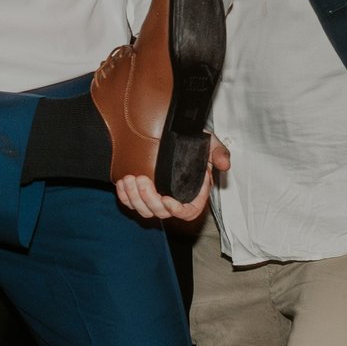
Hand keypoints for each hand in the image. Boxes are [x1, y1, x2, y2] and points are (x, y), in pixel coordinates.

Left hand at [113, 138, 229, 222]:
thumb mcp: (209, 143)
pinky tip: (122, 182)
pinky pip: (131, 202)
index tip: (167, 200)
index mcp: (194, 192)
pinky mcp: (141, 192)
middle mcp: (175, 197)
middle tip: (141, 179)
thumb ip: (218, 153)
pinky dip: (124, 196)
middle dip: (149, 199)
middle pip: (162, 212)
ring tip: (130, 178)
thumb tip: (224, 164)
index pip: (188, 212)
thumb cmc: (194, 141)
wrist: (175, 132)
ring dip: (134, 198)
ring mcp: (157, 196)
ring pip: (144, 210)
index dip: (178, 211)